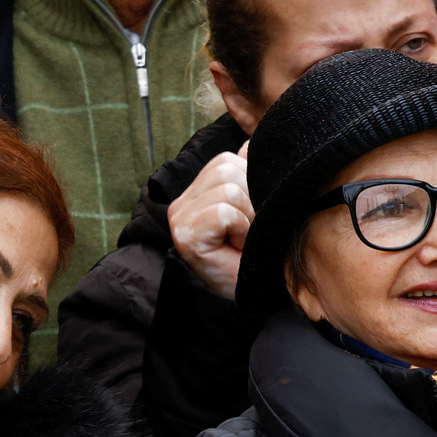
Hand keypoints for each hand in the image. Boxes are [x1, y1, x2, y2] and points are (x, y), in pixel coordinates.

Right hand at [166, 149, 250, 299]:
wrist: (256, 292)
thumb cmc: (257, 251)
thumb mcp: (255, 206)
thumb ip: (248, 174)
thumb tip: (250, 144)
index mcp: (197, 190)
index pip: (228, 160)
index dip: (251, 186)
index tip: (249, 219)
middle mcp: (181, 201)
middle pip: (228, 170)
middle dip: (251, 201)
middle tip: (248, 232)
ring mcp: (179, 217)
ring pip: (229, 189)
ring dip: (248, 217)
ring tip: (243, 240)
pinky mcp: (185, 234)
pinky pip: (226, 212)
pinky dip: (241, 230)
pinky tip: (235, 247)